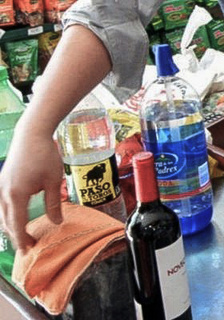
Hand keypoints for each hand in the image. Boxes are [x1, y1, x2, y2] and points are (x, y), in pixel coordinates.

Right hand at [0, 128, 63, 249]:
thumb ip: (53, 203)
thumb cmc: (44, 155)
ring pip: (2, 214)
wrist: (31, 134)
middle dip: (17, 235)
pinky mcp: (2, 181)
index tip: (28, 250)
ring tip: (24, 235)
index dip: (22, 239)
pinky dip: (8, 215)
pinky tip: (17, 217)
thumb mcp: (53, 181)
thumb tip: (57, 222)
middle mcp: (3, 193)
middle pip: (7, 222)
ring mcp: (0, 187)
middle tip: (28, 247)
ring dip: (11, 226)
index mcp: (16, 195)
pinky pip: (2, 204)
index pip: (17, 224)